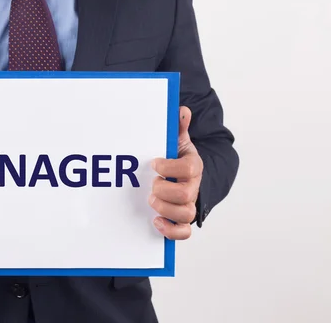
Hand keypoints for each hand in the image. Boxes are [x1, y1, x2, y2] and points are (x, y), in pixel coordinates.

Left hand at [150, 106, 202, 239]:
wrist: (185, 176)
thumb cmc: (177, 158)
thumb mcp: (177, 141)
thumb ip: (178, 128)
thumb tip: (181, 111)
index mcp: (193, 166)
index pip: (189, 168)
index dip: (170, 167)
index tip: (154, 163)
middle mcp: (193, 186)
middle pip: (185, 194)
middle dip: (163, 190)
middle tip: (152, 184)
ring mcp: (188, 204)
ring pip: (185, 214)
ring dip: (165, 209)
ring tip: (151, 201)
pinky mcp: (182, 220)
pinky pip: (184, 232)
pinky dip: (171, 230)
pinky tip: (156, 222)